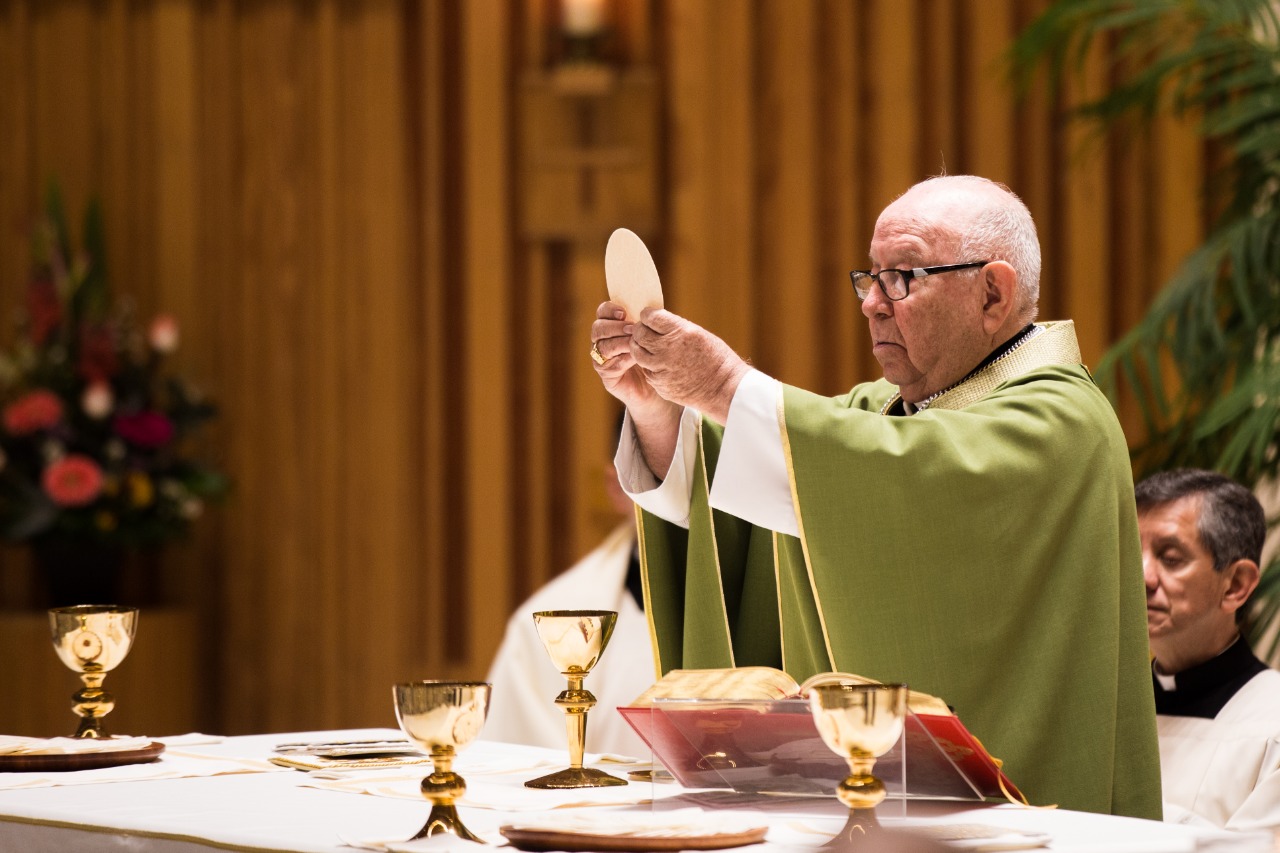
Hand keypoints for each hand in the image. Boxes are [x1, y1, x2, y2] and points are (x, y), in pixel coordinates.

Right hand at [590, 301, 676, 420]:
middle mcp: (602, 341)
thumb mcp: (652, 334)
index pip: (603, 312)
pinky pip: (608, 364)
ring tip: (634, 343)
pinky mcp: (606, 374)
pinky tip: (634, 358)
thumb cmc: (657, 354)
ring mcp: (601, 358)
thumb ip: (646, 322)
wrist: (660, 382)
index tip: (624, 313)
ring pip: (602, 346)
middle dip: (614, 327)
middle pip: (598, 328)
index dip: (610, 309)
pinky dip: (622, 359)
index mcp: (612, 325)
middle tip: (632, 329)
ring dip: (619, 343)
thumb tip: (650, 308)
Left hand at [630, 308, 749, 423]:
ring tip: (646, 346)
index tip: (649, 317)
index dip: (647, 315)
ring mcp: (662, 368)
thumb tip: (655, 321)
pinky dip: (647, 364)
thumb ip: (675, 328)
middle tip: (644, 331)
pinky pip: (646, 370)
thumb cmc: (715, 358)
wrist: (724, 388)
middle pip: (640, 333)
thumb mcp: (698, 334)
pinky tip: (656, 363)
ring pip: (637, 352)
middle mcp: (668, 349)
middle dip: (640, 330)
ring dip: (639, 347)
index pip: (650, 317)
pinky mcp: (659, 383)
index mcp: (680, 332)